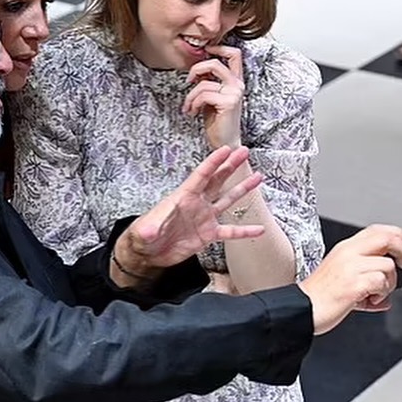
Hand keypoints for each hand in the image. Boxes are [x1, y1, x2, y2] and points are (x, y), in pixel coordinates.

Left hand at [114, 146, 263, 274]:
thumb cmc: (143, 236)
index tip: (226, 149)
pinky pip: (230, 231)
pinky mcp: (207, 235)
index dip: (213, 162)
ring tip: (257, 177)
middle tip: (244, 152)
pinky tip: (258, 229)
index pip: (201, 175)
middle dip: (230, 165)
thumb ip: (151, 228)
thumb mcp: (146, 230)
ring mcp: (204, 218)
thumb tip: (150, 230)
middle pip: (217, 180)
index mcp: (183, 197)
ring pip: (227, 200)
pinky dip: (244, 230)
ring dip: (242, 189)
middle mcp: (196, 204)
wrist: (147, 253)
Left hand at [183, 45, 243, 148]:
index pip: (234, 54)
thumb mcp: (211, 97)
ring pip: (204, 83)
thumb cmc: (217, 121)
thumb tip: (197, 70)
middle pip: (215, 63)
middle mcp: (238, 85)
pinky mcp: (228, 103)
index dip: (219, 47)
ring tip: (189, 107)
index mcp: (235, 81)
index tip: (205, 51)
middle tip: (188, 80)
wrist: (224, 142)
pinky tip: (192, 113)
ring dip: (190, 96)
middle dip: (196, 69)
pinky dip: (193, 104)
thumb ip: (208, 82)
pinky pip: (203, 95)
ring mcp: (234, 93)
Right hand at [297, 225, 401, 334]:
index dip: (397, 234)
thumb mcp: (341, 276)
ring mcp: (350, 267)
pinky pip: (381, 282)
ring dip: (389, 283)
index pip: (376, 230)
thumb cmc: (319, 295)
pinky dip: (381, 294)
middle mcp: (347, 253)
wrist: (303, 308)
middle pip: (386, 238)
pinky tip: (370, 300)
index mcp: (344, 248)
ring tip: (376, 293)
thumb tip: (384, 294)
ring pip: (388, 265)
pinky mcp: (354, 284)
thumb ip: (364, 278)